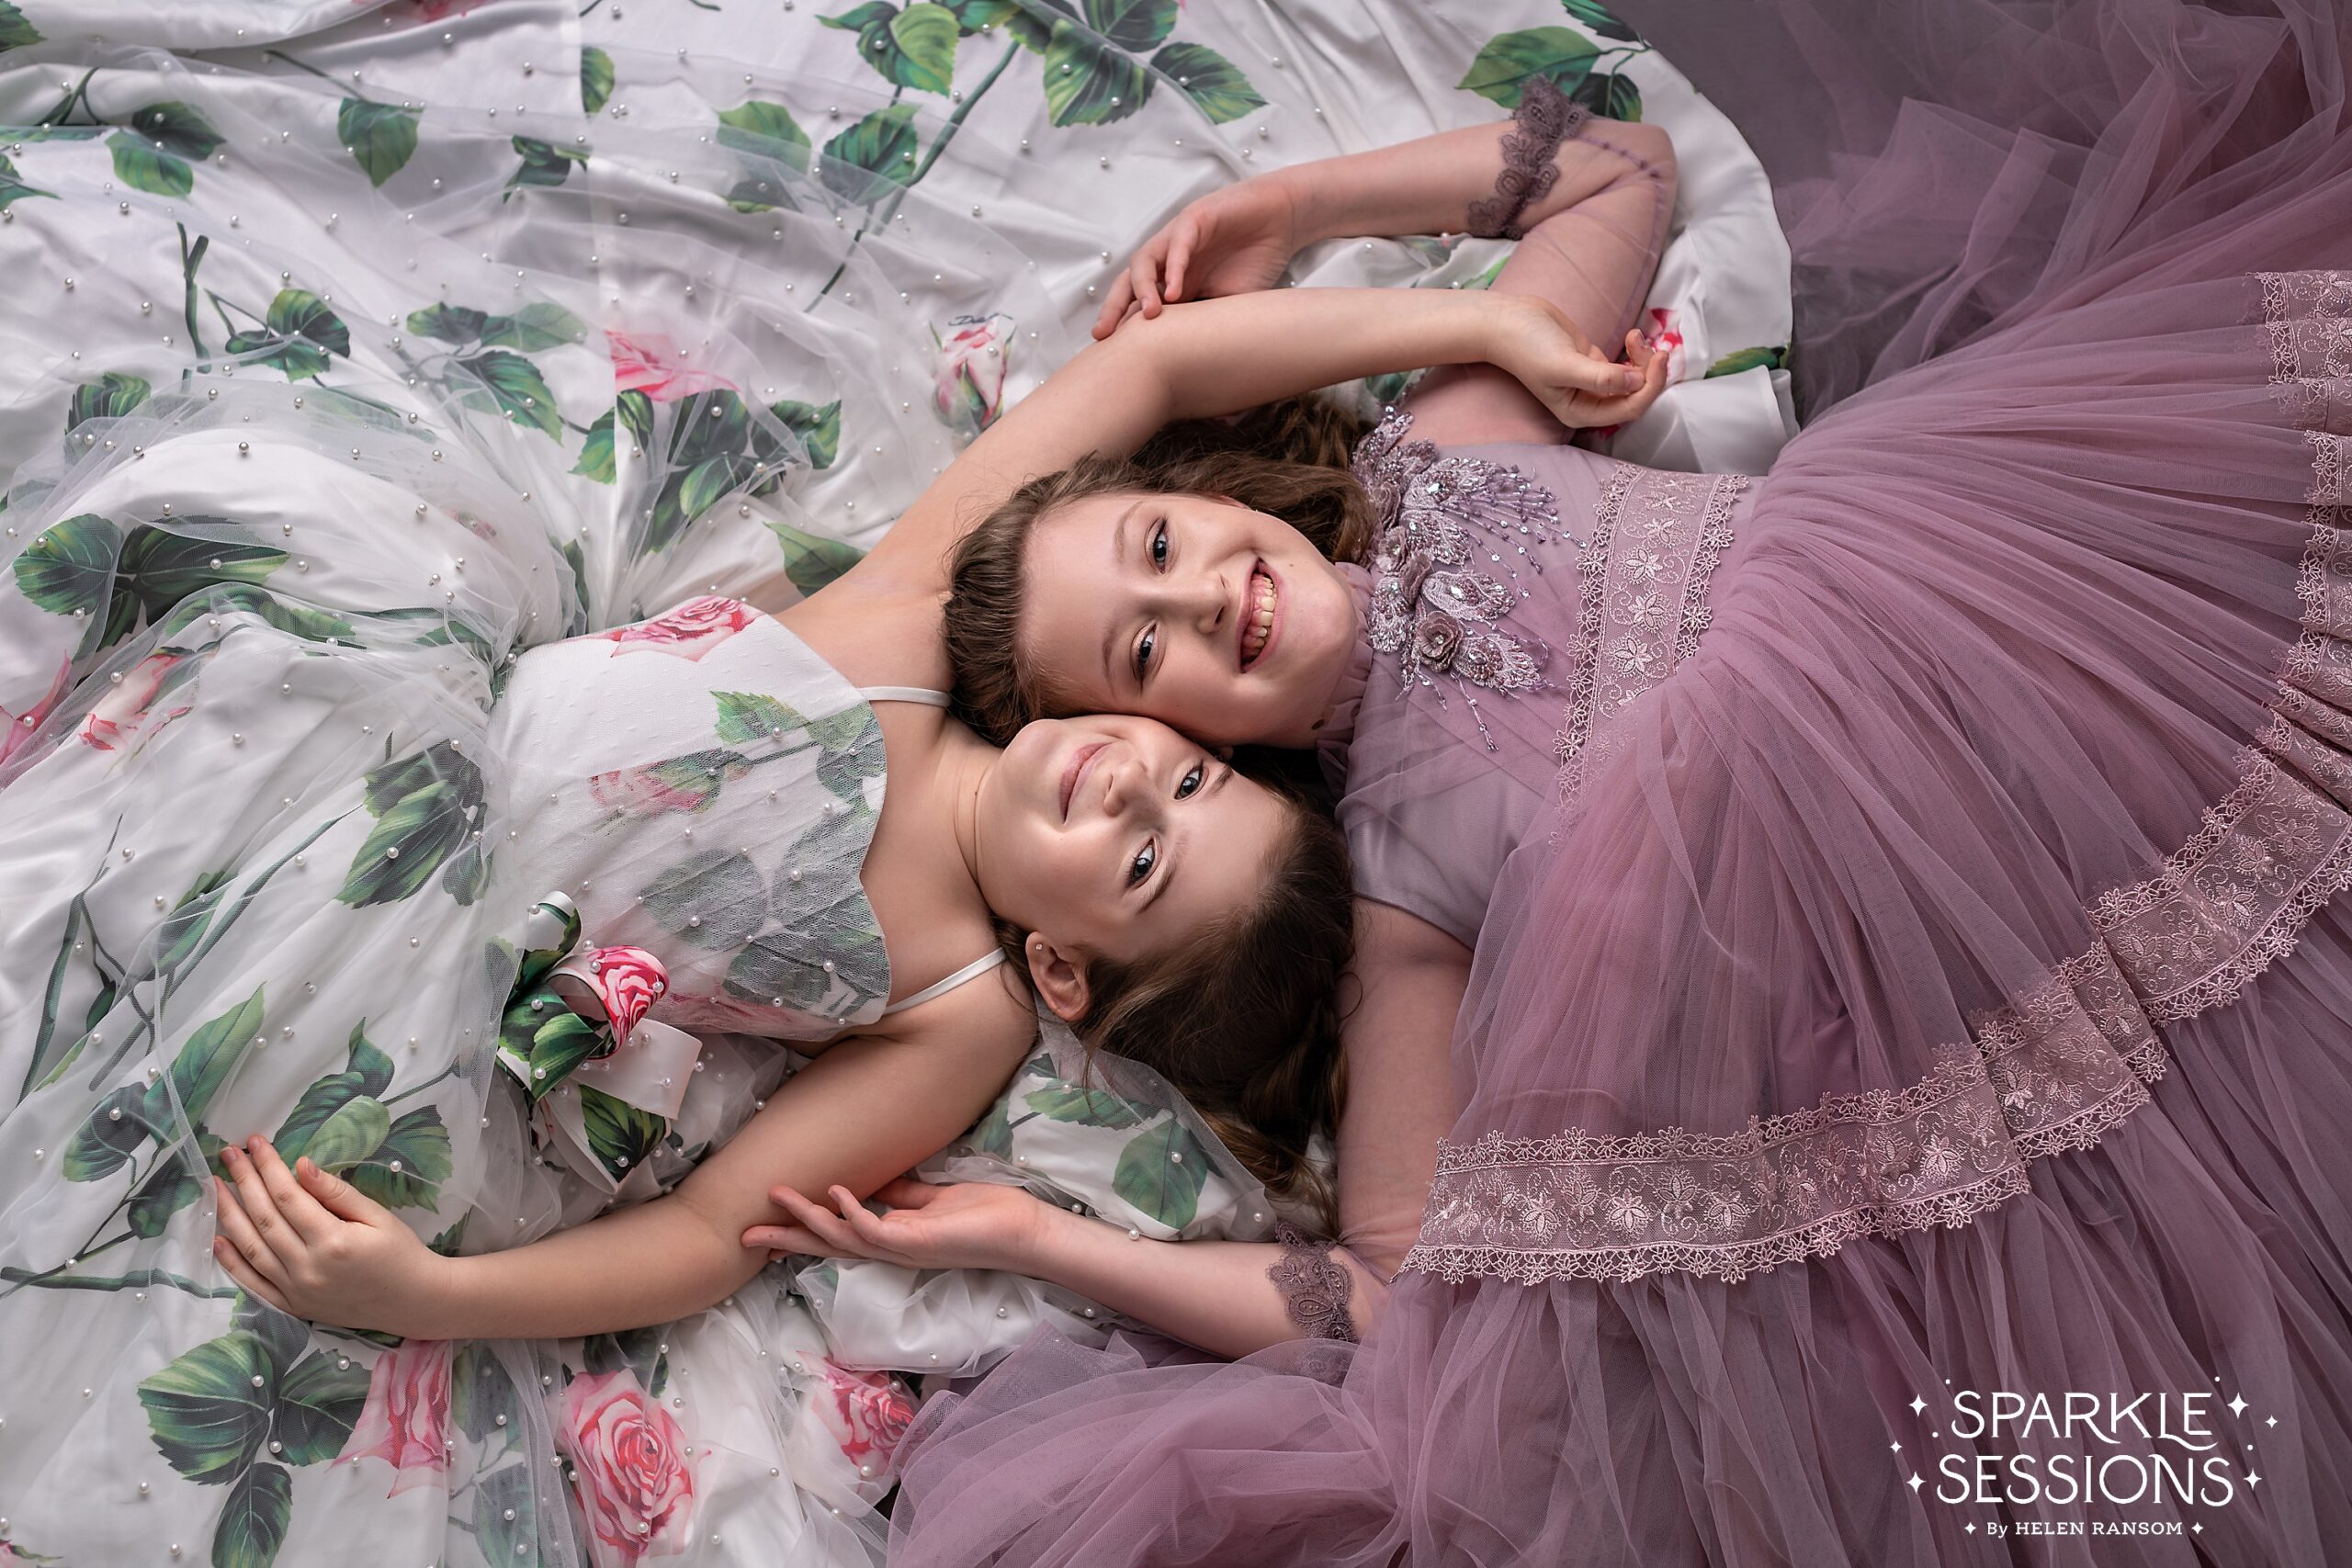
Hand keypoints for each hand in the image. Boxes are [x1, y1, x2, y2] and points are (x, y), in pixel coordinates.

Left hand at [211, 1136, 443, 1335]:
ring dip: (230, 1214)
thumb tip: (301, 1166)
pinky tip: (218, 1239)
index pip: (289, 1196)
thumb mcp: (378, 1216)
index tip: (255, 1142)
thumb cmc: (400, 1252)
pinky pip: (253, 1284)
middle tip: (229, 1153)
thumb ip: (337, 1193)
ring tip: (216, 1186)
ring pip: (252, 1247)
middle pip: (265, 1217)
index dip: (268, 1166)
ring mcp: (296, 1290)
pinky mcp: (291, 1306)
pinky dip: (232, 1262)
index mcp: (333, 1241)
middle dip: (244, 1181)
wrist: (412, 1301)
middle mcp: (308, 1267)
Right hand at [743, 1177, 1048, 1273]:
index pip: (837, 1237)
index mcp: (891, 1238)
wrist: (1022, 1232)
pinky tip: (836, 1192)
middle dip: (787, 1237)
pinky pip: (878, 1229)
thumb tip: (875, 1186)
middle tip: (744, 1231)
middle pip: (827, 1245)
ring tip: (779, 1195)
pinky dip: (855, 1211)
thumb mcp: (933, 1202)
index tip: (765, 1226)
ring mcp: (903, 1248)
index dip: (801, 1231)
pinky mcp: (920, 1242)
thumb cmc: (984, 1215)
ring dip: (810, 1217)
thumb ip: (903, 1197)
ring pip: (844, 1238)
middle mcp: (891, 1248)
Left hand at [1094, 174, 1303, 339]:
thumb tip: (1204, 378)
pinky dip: (1174, 266)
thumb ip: (1213, 330)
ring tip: (1149, 313)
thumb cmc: (1256, 261)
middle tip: (1103, 334)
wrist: (1280, 220)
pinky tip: (1175, 290)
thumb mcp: (1233, 306)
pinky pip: (1178, 243)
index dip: (1123, 328)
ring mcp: (1178, 240)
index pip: (1137, 306)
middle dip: (1114, 308)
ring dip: (1143, 288)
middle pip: (1128, 284)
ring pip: (1145, 261)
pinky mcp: (1195, 220)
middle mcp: (1168, 262)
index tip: (1110, 357)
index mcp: (1174, 284)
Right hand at [1487, 295, 1672, 429]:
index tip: (1658, 357)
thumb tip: (1638, 381)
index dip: (1650, 387)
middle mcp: (1590, 402)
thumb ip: (1601, 378)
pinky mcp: (1596, 363)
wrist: (1509, 321)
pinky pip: (1627, 364)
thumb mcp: (1564, 365)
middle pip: (1636, 397)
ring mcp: (1594, 382)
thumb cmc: (1529, 346)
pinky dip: (1636, 352)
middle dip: (1650, 374)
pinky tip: (1633, 335)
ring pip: (1635, 380)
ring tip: (1637, 336)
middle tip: (1655, 346)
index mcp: (1581, 412)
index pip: (1629, 409)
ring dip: (1644, 360)